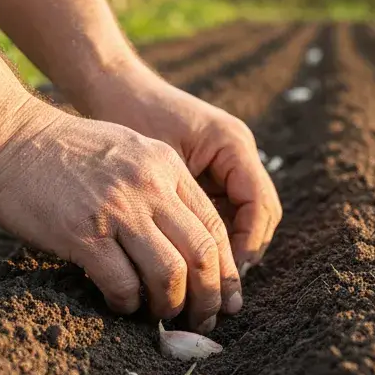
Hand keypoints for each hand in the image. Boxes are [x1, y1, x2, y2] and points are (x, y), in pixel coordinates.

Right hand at [0, 103, 242, 330]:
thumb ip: (164, 188)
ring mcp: (117, 209)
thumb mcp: (133, 152)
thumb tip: (189, 243)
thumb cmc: (69, 151)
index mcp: (168, 168)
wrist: (11, 137)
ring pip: (169, 272)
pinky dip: (127, 302)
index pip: (215, 227)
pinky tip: (121, 304)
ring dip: (170, 304)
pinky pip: (121, 281)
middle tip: (203, 317)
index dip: (226, 269)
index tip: (225, 295)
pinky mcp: (82, 233)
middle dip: (208, 295)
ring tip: (161, 314)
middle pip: (203, 254)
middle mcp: (150, 187)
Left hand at [75, 59, 281, 270]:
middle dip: (246, 251)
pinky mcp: (215, 170)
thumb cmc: (127, 117)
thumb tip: (192, 258)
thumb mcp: (154, 163)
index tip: (226, 273)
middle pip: (262, 213)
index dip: (247, 242)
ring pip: (249, 215)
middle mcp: (240, 152)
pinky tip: (198, 262)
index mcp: (233, 144)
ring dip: (234, 247)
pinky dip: (218, 236)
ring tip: (214, 283)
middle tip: (225, 288)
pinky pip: (228, 209)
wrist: (112, 87)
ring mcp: (231, 161)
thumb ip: (179, 204)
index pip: (258, 203)